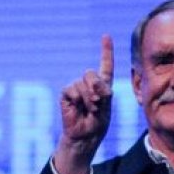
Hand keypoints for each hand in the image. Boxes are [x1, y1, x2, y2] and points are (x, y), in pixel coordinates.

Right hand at [54, 34, 114, 173]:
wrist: (85, 137)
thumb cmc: (97, 124)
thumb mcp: (106, 107)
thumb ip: (103, 92)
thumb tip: (91, 83)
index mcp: (103, 86)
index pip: (105, 65)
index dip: (105, 51)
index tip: (105, 36)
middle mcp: (89, 84)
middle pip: (91, 73)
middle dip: (97, 87)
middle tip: (98, 102)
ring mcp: (76, 88)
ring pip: (82, 82)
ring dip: (89, 97)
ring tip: (90, 109)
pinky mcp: (66, 94)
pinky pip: (72, 89)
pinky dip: (78, 98)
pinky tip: (80, 108)